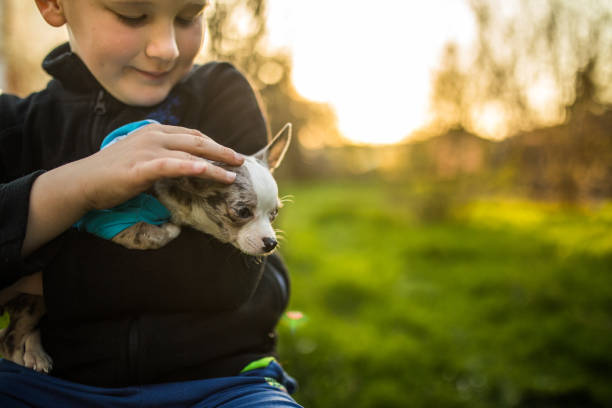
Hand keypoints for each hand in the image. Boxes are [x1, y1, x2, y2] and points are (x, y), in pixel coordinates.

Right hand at [21, 124, 243, 256]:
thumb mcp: (141, 158)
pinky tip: (207, 170)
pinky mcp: (141, 166)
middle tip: (241, 160)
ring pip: (190, 153)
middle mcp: (154, 136)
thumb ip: (162, 156)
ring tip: (234, 172)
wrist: (82, 182)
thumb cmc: (112, 173)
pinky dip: (191, 166)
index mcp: (155, 132)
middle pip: (197, 141)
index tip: (229, 154)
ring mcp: (148, 149)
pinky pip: (172, 165)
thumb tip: (184, 165)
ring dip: (215, 163)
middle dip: (222, 151)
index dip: (214, 145)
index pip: (192, 135)